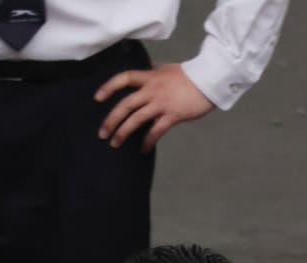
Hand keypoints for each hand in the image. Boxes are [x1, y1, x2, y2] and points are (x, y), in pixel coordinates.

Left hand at [95, 63, 213, 151]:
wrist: (208, 81)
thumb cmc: (188, 76)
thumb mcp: (166, 70)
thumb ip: (152, 72)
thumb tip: (143, 69)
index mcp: (149, 76)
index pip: (123, 78)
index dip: (108, 87)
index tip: (97, 98)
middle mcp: (152, 89)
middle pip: (125, 104)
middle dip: (111, 120)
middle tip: (102, 133)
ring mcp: (162, 103)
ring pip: (136, 119)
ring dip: (123, 133)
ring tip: (115, 144)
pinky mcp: (172, 115)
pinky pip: (155, 131)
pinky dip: (147, 142)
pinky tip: (143, 150)